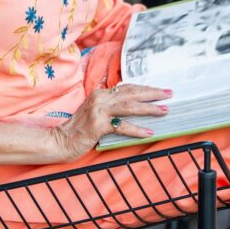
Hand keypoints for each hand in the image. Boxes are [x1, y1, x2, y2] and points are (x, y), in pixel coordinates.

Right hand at [52, 84, 171, 161]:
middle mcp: (100, 98)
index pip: (127, 87)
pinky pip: (122, 126)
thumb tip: (133, 107)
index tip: (159, 90)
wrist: (60, 140)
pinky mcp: (98, 125)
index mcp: (101, 93)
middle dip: (152, 93)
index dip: (144, 88)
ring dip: (149, 108)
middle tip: (169, 94)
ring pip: (129, 107)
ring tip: (164, 110)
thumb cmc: (78, 129)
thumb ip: (110, 107)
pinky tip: (148, 132)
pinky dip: (136, 129)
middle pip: (131, 93)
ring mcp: (98, 111)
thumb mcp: (95, 112)